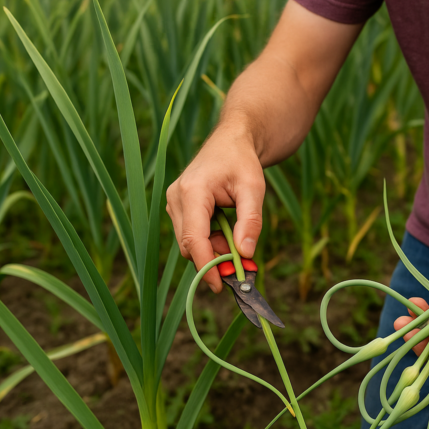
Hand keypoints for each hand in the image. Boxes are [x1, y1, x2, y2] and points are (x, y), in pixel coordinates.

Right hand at [166, 126, 264, 292]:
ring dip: (214, 250)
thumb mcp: (254, 189)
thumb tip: (246, 254)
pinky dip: (210, 242)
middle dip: (215, 259)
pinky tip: (227, 230)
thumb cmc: (242, 162)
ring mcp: (174, 204)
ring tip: (237, 235)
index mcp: (192, 192)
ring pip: (190, 243)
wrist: (231, 142)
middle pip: (190, 246)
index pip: (194, 239)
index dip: (207, 266)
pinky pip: (192, 235)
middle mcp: (176, 199)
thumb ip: (250, 221)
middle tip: (242, 262)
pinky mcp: (179, 209)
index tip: (222, 286)